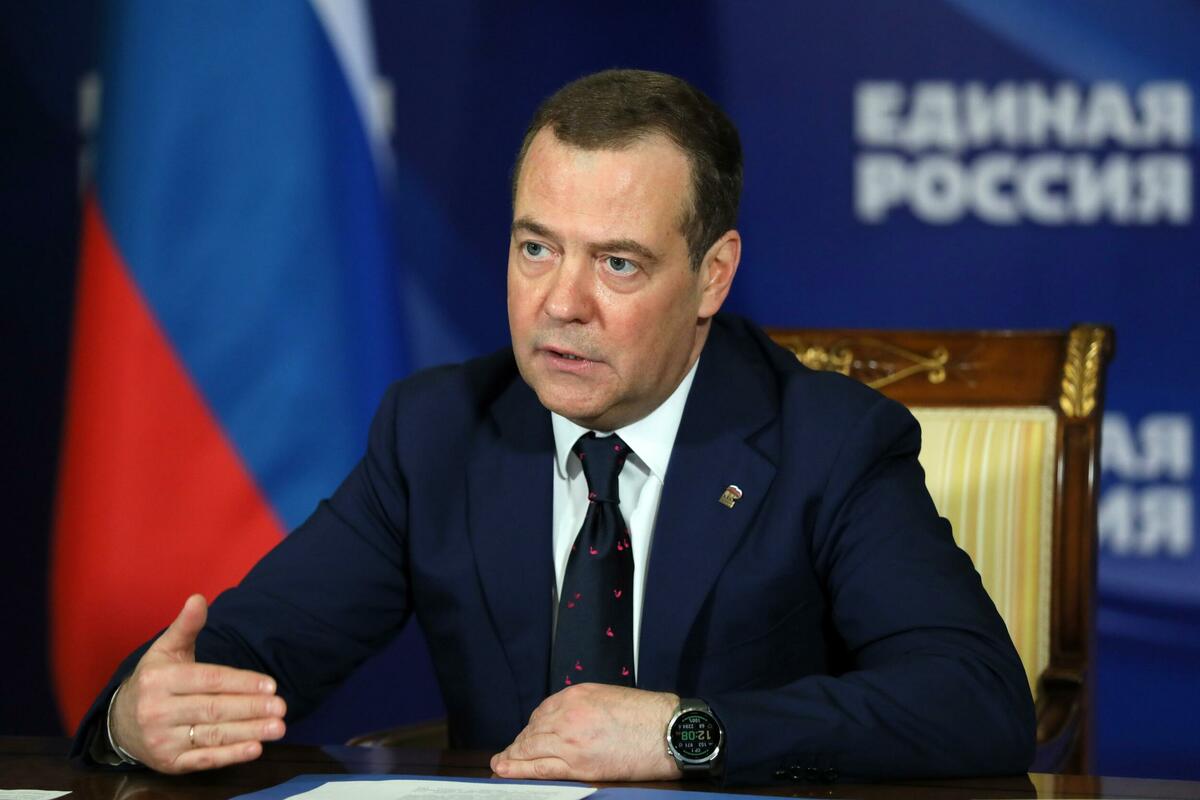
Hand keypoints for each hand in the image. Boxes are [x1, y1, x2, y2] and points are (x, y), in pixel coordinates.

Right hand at [109, 594, 286, 773]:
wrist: (120, 724)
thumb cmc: (154, 681)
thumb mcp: (165, 650)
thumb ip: (186, 626)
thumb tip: (198, 598)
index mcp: (159, 680)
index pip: (208, 680)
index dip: (241, 682)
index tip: (271, 684)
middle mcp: (157, 711)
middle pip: (213, 709)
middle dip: (251, 708)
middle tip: (282, 707)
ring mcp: (162, 740)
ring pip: (212, 736)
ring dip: (249, 732)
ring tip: (278, 727)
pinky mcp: (169, 764)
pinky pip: (204, 760)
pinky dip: (231, 755)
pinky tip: (255, 749)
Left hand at [491, 684, 680, 781]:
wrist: (666, 732)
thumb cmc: (645, 715)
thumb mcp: (608, 697)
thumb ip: (583, 705)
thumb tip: (568, 720)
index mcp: (575, 695)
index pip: (542, 712)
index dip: (533, 728)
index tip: (528, 736)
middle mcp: (567, 714)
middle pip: (532, 730)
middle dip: (520, 743)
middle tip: (510, 753)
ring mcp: (569, 739)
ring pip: (529, 748)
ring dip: (513, 757)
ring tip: (502, 764)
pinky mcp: (577, 764)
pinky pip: (539, 767)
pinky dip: (518, 769)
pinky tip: (505, 769)